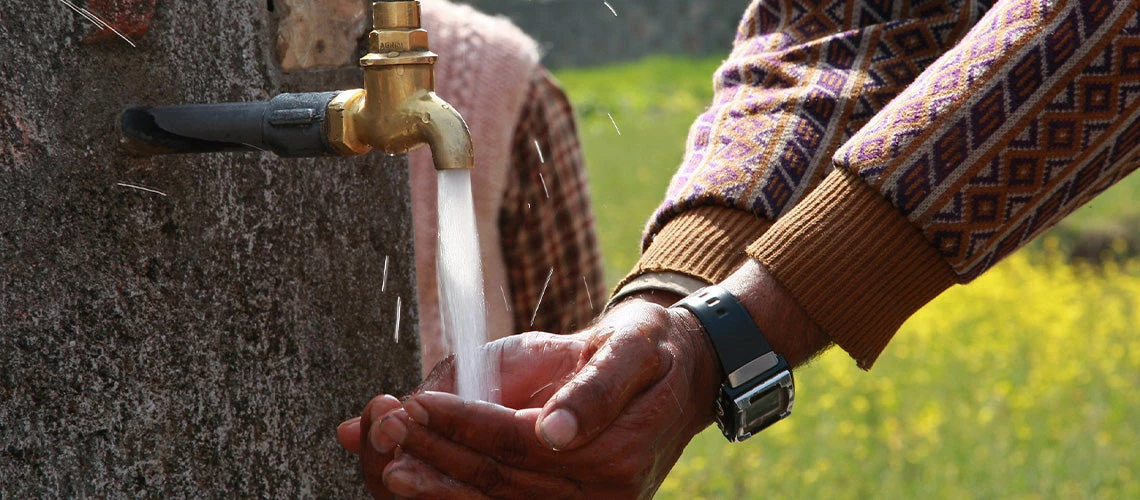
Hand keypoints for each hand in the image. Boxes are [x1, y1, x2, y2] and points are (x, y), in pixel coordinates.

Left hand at [376, 295, 723, 497]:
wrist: (680, 375)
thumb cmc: (648, 349)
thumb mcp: (633, 348)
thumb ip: (596, 388)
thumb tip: (556, 432)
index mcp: (617, 455)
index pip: (519, 444)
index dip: (465, 425)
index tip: (418, 402)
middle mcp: (604, 496)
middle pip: (501, 482)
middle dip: (438, 457)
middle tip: (385, 433)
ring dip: (439, 488)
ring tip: (390, 466)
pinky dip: (461, 496)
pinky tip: (423, 483)